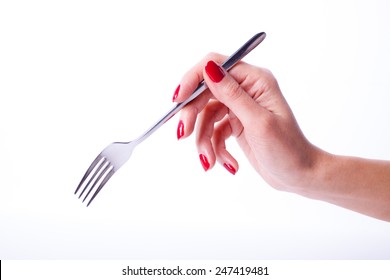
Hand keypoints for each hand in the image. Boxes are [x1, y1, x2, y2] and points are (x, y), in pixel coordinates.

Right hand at [173, 53, 319, 191]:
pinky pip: (213, 132)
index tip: (177, 100)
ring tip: (211, 162)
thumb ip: (232, 95)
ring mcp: (239, 108)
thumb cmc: (288, 150)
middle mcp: (245, 90)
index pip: (215, 66)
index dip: (192, 80)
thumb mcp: (258, 122)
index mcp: (255, 80)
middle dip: (192, 117)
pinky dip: (215, 149)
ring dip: (204, 142)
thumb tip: (209, 69)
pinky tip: (229, 164)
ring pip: (205, 117)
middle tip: (182, 136)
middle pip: (204, 94)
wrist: (299, 175)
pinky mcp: (234, 124)